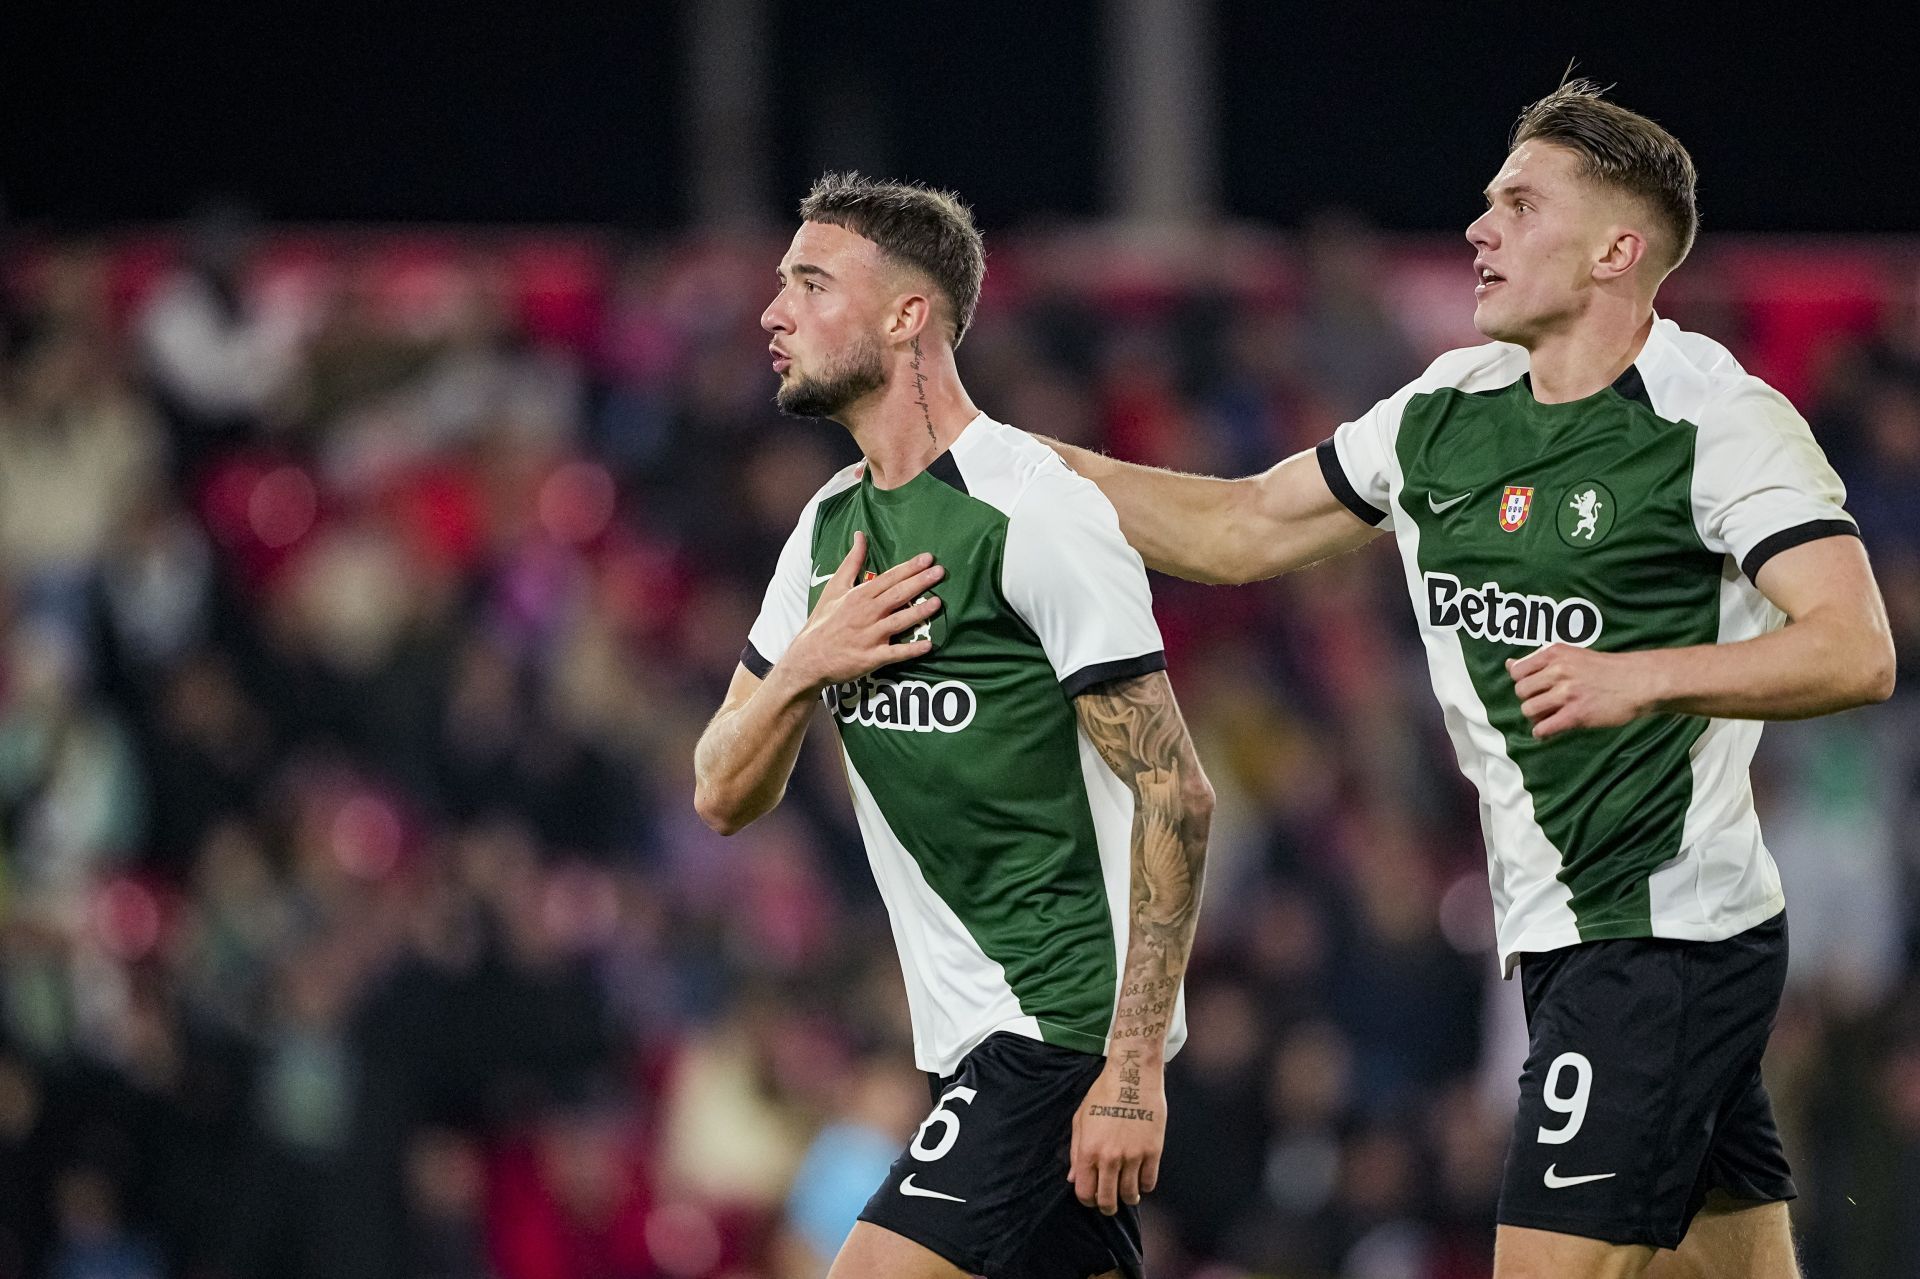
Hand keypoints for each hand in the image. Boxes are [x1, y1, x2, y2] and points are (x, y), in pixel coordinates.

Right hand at [780, 532, 943, 691]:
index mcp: (859, 596)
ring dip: (918, 612)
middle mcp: (865, 614)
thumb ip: (852, 562)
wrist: (808, 657)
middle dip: (919, 583)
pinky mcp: (870, 658)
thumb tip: (860, 535)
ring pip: (898, 622)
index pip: (888, 578)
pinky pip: (894, 654)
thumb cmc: (824, 620)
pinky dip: (910, 651)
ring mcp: (869, 637)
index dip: (909, 568)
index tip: (928, 558)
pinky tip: (928, 645)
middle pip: (896, 595)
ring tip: (937, 603)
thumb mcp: (835, 587)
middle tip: (940, 572)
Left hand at [1069, 1054, 1165, 1214]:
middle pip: (1107, 1200)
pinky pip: (1149, 1182)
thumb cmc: (1103, 1094)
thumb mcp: (1081, 1119)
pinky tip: (1141, 1179)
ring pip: (1130, 1195)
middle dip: (1107, 1207)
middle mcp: (1110, 1157)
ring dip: (1127, 1198)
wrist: (1133, 1075)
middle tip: (1110, 1204)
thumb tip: (1073, 1178)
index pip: (1085, 1192)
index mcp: (1088, 1150)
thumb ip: (1075, 1151)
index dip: (1087, 1200)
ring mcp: (1133, 1156)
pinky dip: (1144, 1186)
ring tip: (1127, 1193)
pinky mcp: (1153, 1151)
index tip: (1092, 1198)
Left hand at [1507, 645, 1656, 738]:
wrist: (1639, 681)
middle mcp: (1558, 671)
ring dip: (1536, 717)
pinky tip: (1549, 731)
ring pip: (1529, 710)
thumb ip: (1540, 660)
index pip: (1517, 671)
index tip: (1536, 688)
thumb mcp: (1572, 655)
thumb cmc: (1605, 669)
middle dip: (1529, 700)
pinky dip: (1542, 733)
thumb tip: (1509, 664)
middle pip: (1521, 692)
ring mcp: (1567, 693)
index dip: (1523, 683)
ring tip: (1550, 716)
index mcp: (1555, 654)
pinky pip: (1544, 728)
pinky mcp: (1576, 714)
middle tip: (1545, 704)